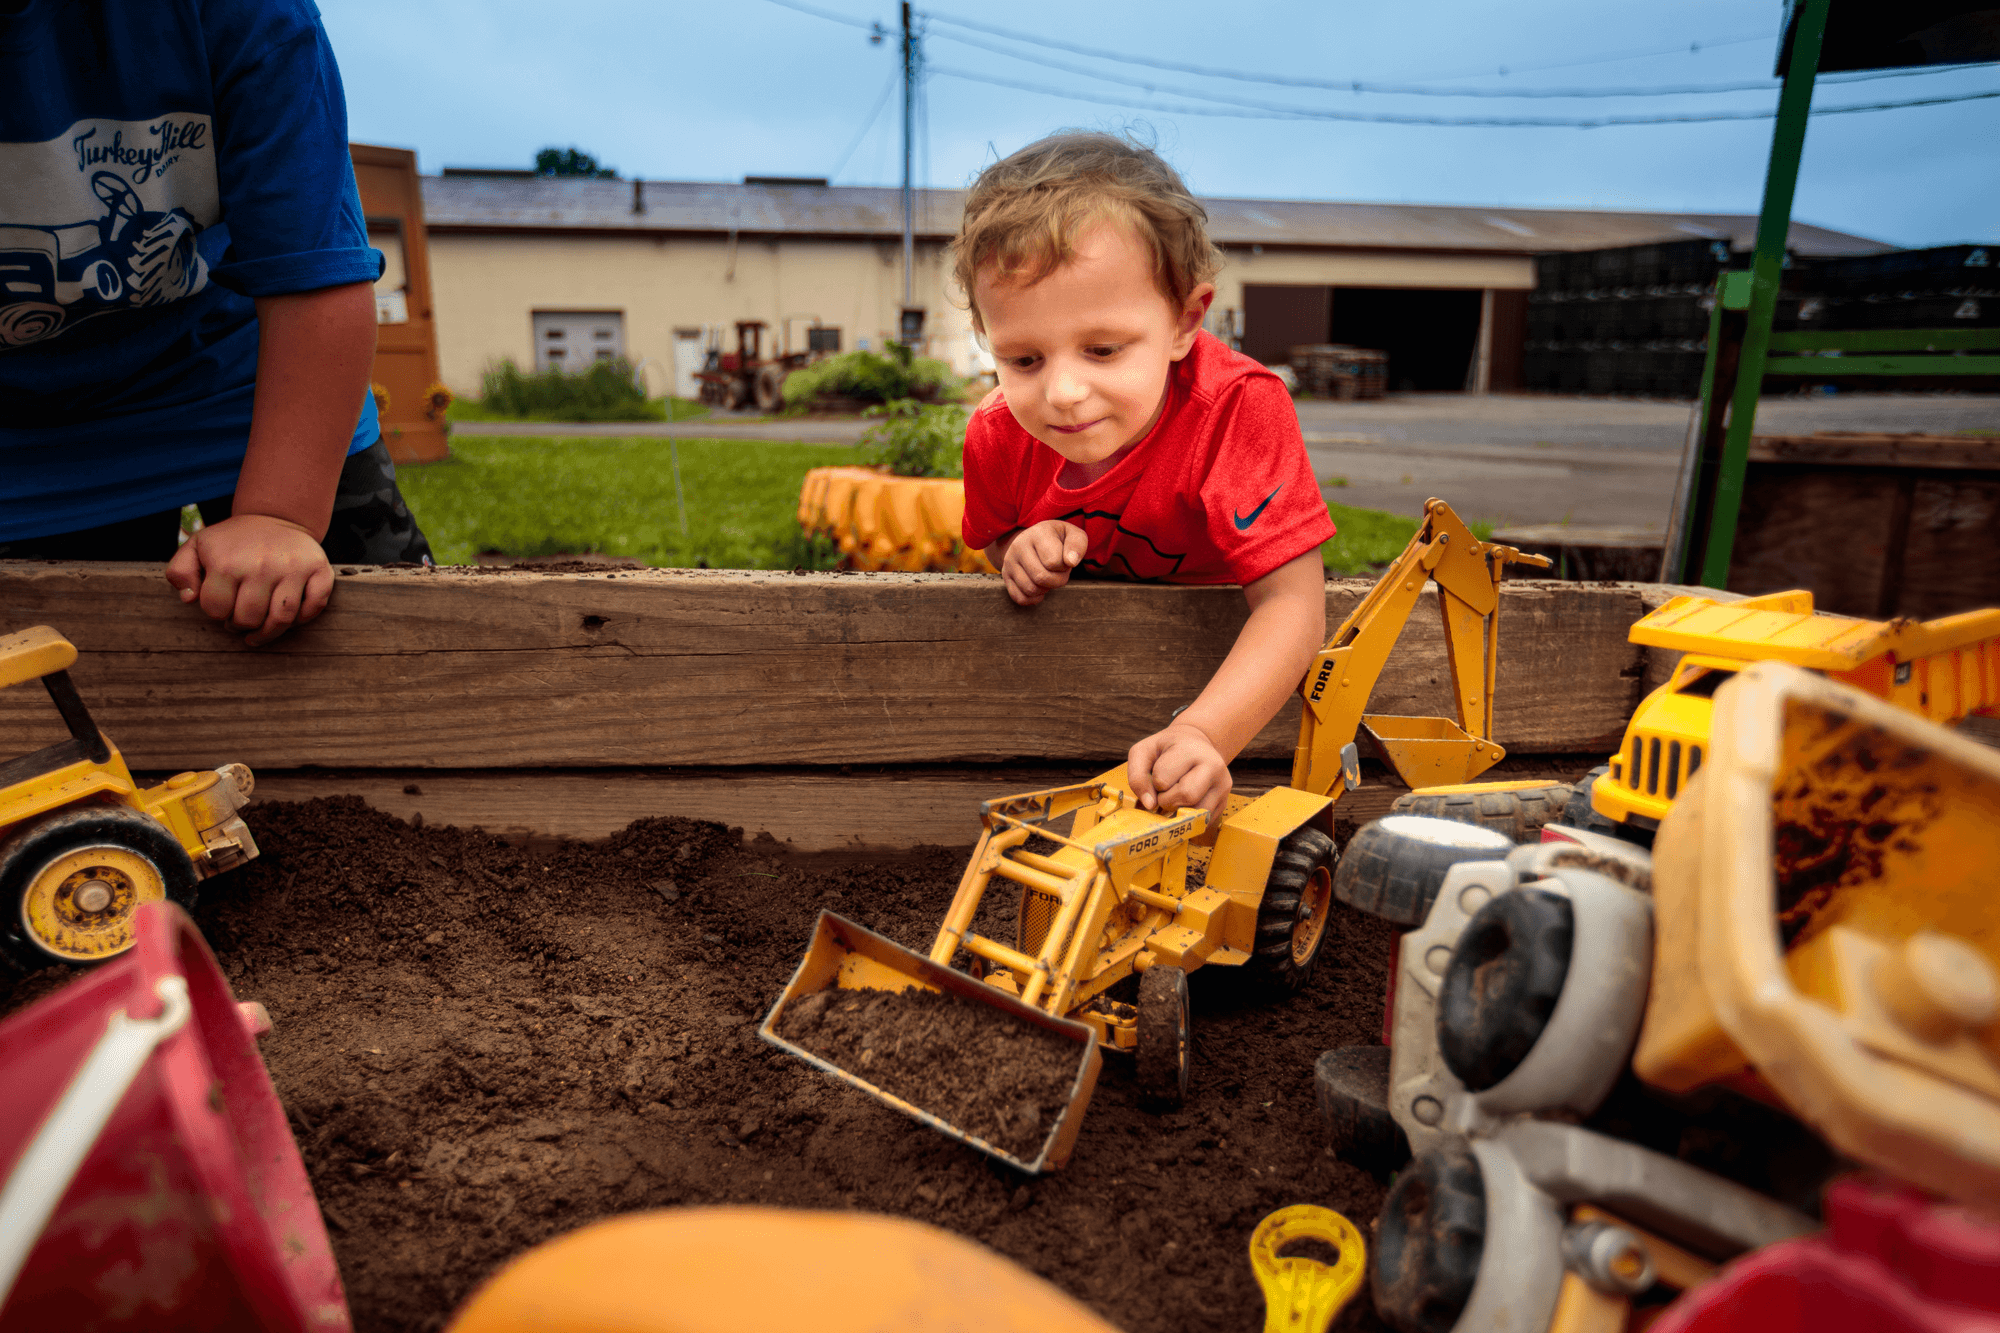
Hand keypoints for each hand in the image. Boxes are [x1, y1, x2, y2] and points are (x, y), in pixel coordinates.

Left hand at [165, 514, 334, 645]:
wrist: (275, 516)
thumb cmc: (233, 540)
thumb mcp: (197, 547)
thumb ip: (180, 571)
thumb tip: (189, 599)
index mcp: (228, 562)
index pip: (217, 610)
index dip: (217, 614)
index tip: (222, 609)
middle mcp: (262, 566)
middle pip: (249, 619)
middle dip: (241, 625)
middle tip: (241, 621)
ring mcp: (293, 568)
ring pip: (282, 619)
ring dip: (269, 632)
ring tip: (260, 631)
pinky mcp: (319, 570)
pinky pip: (314, 607)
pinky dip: (302, 619)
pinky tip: (289, 618)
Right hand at [998, 519, 1087, 605]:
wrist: (1035, 539)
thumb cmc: (1058, 539)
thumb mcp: (1072, 534)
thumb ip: (1077, 544)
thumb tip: (1071, 561)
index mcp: (1037, 533)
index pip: (1053, 562)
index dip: (1065, 566)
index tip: (1064, 559)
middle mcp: (1019, 546)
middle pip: (1041, 578)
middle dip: (1057, 580)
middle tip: (1059, 572)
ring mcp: (1009, 562)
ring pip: (1030, 589)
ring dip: (1046, 589)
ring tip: (1048, 576)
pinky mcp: (1005, 576)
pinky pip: (1020, 598)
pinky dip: (1033, 598)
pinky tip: (1039, 587)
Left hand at [1127, 721, 1231, 816]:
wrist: (1195, 745)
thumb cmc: (1166, 750)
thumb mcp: (1144, 752)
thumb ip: (1137, 776)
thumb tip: (1150, 806)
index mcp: (1190, 750)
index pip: (1163, 779)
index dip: (1155, 783)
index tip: (1158, 776)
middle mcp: (1213, 766)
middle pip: (1186, 796)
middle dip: (1167, 800)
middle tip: (1165, 791)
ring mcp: (1223, 785)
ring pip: (1197, 813)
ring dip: (1178, 812)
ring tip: (1175, 798)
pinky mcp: (1225, 802)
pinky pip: (1203, 821)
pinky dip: (1188, 818)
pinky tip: (1184, 805)